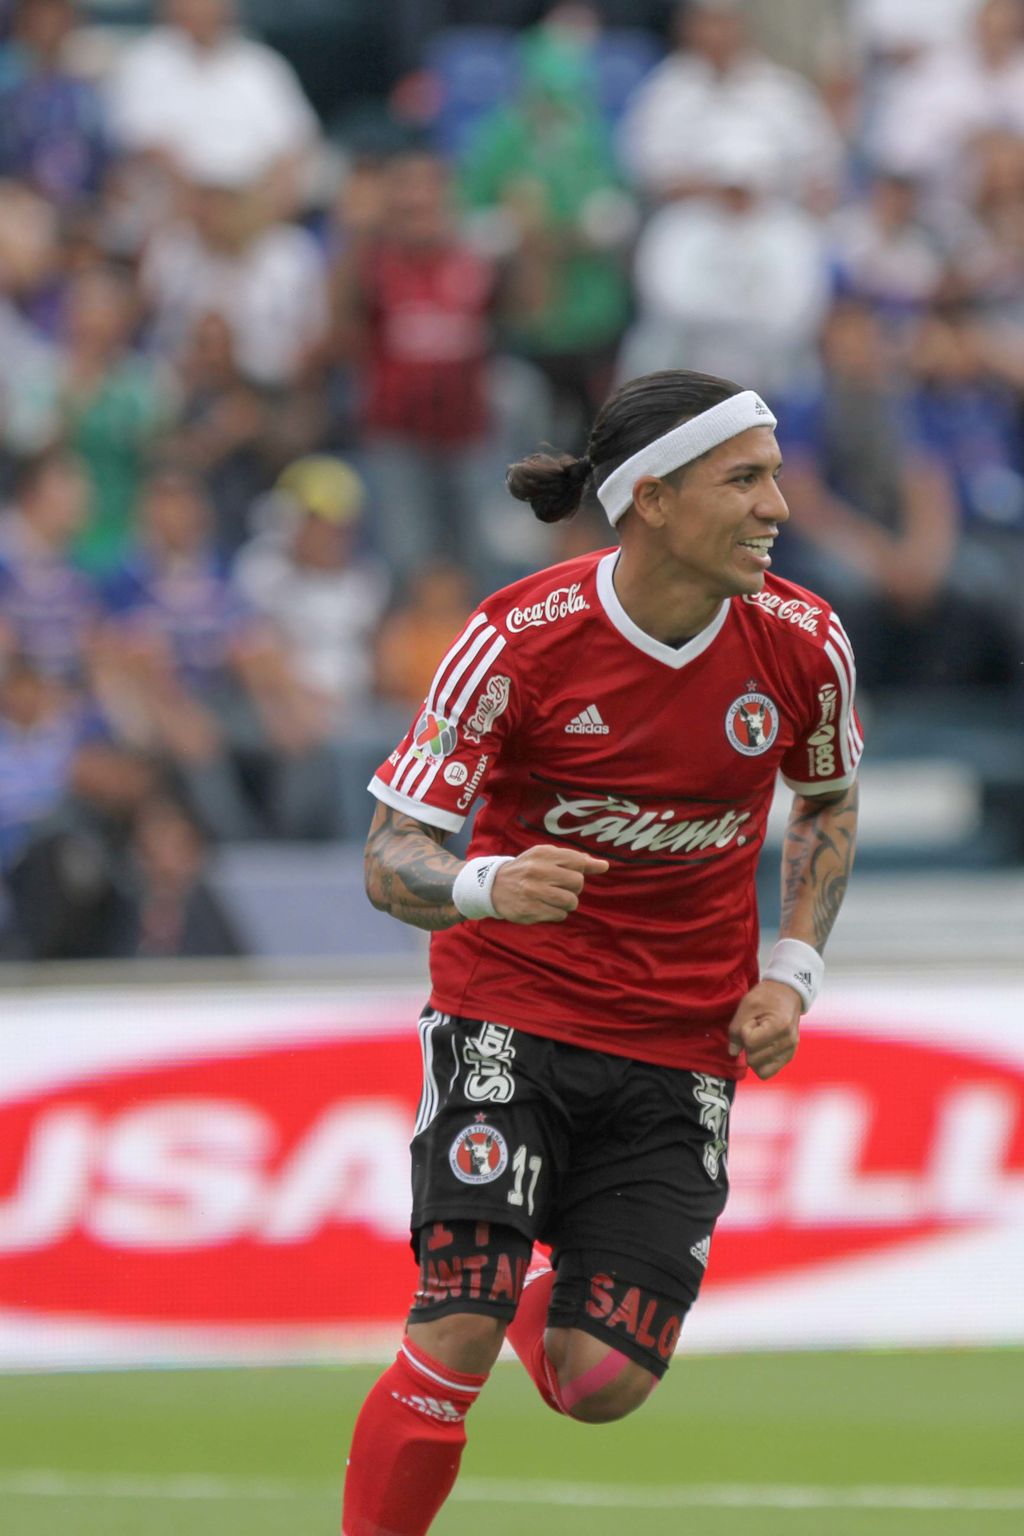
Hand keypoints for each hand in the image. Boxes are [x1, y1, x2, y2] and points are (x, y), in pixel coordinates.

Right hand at [491, 845, 608, 924]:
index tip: (583, 872)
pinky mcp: (531, 910)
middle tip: (562, 887)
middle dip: (574, 888)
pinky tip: (546, 906)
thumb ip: (573, 859)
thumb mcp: (544, 856)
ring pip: (571, 901)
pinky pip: (560, 915)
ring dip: (568, 902)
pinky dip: (557, 913)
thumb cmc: (526, 869)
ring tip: (555, 899)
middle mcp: (538, 871)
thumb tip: (604, 866)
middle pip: (578, 883)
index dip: (585, 869)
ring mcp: (534, 891)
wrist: (493, 886)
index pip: (578, 861)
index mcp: (543, 854)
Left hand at [727, 981, 801, 1080]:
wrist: (787, 994)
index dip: (744, 1031)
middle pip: (753, 1059)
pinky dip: (760, 1062)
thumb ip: (736, 1028)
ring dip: (754, 1055)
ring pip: (760, 1069)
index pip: (749, 1042)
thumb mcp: (747, 1005)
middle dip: (748, 1045)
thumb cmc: (766, 997)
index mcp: (779, 1027)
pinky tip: (761, 1048)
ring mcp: (790, 1052)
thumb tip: (733, 1052)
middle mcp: (788, 1043)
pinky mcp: (788, 1057)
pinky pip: (768, 1071)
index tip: (752, 1020)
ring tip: (760, 1037)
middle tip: (755, 1029)